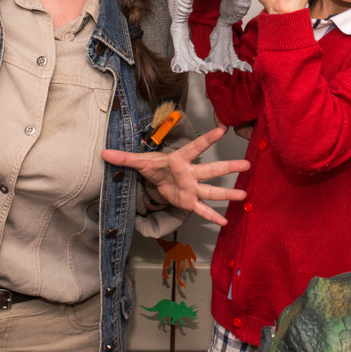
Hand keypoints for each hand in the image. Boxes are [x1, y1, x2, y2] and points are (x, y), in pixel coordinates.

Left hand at [101, 127, 249, 226]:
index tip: (221, 129)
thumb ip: (123, 157)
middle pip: (211, 170)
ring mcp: (192, 188)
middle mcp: (190, 173)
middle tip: (247, 163)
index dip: (206, 139)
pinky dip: (212, 216)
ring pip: (211, 191)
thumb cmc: (152, 166)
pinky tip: (225, 221)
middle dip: (228, 167)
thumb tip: (103, 153)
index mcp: (178, 159)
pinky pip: (201, 209)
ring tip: (244, 194)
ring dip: (227, 193)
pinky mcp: (188, 201)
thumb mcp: (138, 161)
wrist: (156, 179)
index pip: (194, 148)